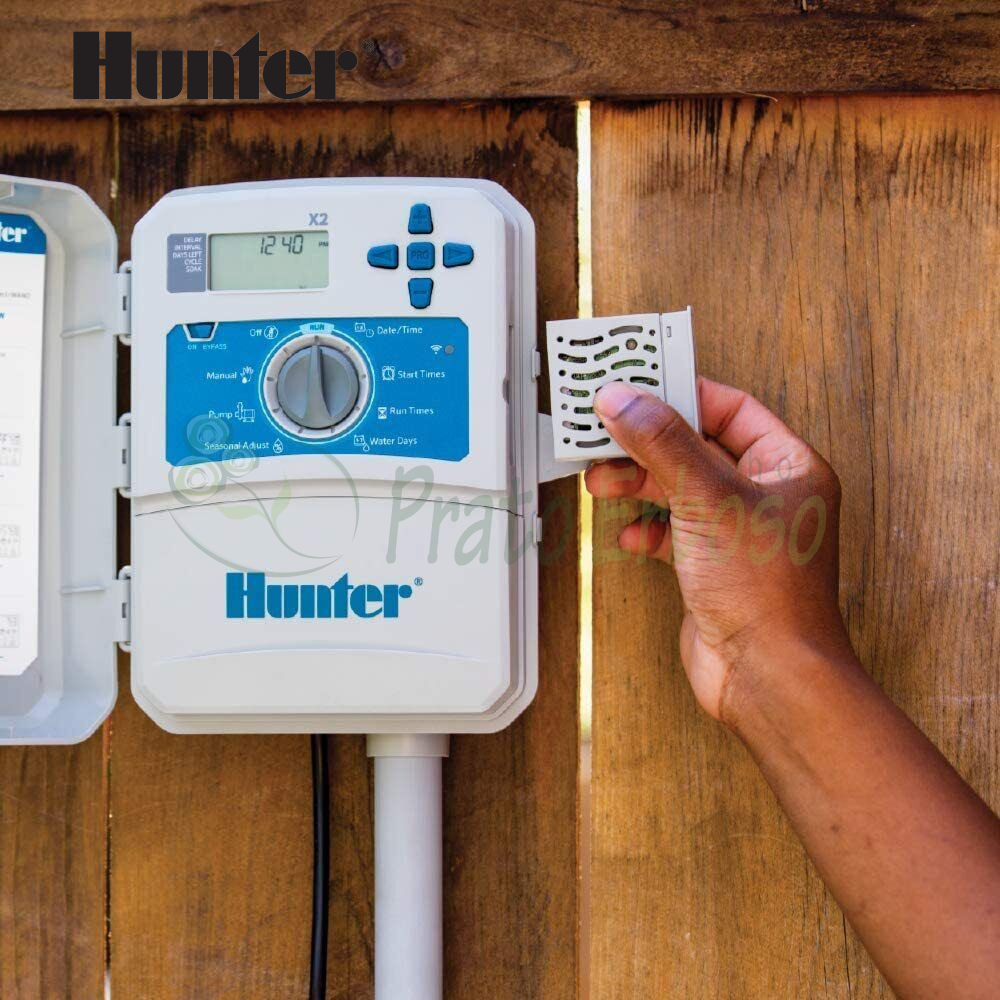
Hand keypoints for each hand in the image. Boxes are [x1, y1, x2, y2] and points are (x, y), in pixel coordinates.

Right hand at [586, 377, 851, 724]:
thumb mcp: (709, 499)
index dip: (681, 394)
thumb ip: (663, 444)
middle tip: (602, 432)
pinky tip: (630, 537)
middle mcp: (767, 496)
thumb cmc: (768, 595)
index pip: (729, 408)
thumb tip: (625, 399)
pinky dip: (647, 530)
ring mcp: (739, 533)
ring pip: (678, 490)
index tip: (635, 383)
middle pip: (695, 448)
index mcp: (788, 466)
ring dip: (638, 485)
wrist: (767, 676)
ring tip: (602, 481)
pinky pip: (672, 532)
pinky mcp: (713, 567)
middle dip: (647, 444)